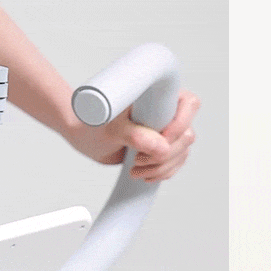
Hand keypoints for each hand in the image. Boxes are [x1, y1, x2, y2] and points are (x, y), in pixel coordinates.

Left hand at [66, 89, 200, 181]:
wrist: (83, 134)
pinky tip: (143, 174)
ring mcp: (165, 131)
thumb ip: (134, 135)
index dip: (180, 123)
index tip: (162, 138)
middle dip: (165, 154)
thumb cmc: (93, 123)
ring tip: (134, 169)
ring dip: (161, 166)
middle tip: (138, 158)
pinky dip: (161, 172)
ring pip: (181, 152)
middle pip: (186, 135)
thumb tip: (161, 147)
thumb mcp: (111, 129)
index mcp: (157, 96)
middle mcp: (166, 111)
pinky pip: (173, 163)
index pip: (188, 103)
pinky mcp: (160, 147)